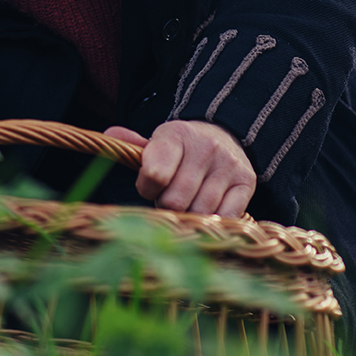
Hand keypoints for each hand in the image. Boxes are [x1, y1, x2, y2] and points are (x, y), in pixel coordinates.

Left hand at [104, 119, 255, 216]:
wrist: (224, 137)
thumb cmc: (182, 150)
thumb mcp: (158, 143)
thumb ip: (134, 146)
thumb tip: (108, 136)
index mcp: (176, 134)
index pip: (154, 174)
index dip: (146, 189)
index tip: (149, 187)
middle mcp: (204, 147)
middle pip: (174, 201)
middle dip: (166, 206)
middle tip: (169, 199)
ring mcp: (227, 165)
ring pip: (199, 213)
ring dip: (189, 216)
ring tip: (187, 203)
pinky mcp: (246, 182)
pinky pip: (225, 217)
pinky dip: (213, 221)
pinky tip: (207, 210)